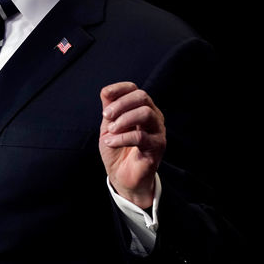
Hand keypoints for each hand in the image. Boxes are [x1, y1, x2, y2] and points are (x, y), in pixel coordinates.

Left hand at [99, 82, 165, 208]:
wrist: (121, 175)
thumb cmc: (117, 148)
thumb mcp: (108, 125)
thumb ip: (109, 109)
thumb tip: (106, 91)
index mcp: (141, 108)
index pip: (134, 89)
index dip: (120, 88)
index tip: (105, 95)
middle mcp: (153, 117)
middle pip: (142, 97)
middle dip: (121, 104)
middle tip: (106, 116)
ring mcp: (157, 131)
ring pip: (146, 113)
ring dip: (123, 120)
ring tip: (111, 130)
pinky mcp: (157, 147)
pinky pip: (140, 137)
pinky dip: (121, 138)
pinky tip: (111, 142)